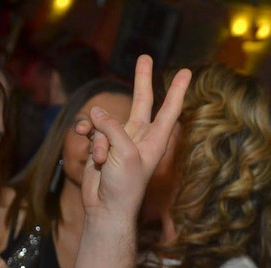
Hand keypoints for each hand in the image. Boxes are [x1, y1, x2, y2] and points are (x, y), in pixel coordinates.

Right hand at [81, 55, 190, 223]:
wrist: (106, 207)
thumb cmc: (124, 185)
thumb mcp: (125, 153)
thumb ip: (113, 128)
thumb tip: (96, 113)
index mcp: (155, 139)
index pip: (169, 109)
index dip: (177, 90)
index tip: (187, 72)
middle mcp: (139, 136)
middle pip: (141, 100)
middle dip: (142, 79)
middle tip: (145, 56)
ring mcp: (120, 139)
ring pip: (105, 119)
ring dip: (98, 134)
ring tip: (101, 157)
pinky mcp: (101, 144)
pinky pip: (91, 127)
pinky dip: (86, 134)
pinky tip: (83, 141)